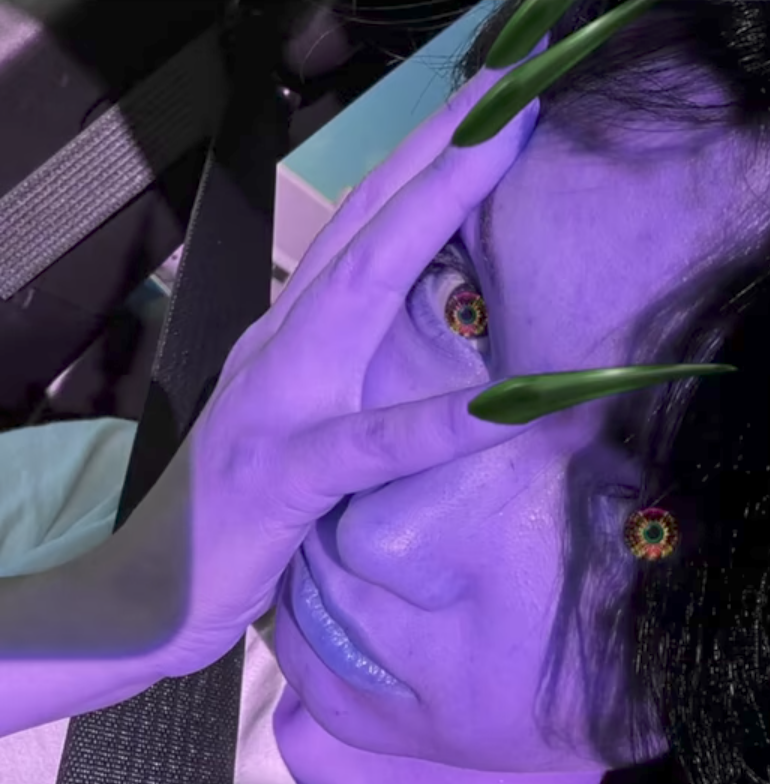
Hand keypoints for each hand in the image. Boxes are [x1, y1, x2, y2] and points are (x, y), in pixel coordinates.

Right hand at [109, 67, 539, 677]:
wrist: (146, 595)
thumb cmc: (234, 513)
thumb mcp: (296, 425)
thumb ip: (344, 377)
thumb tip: (415, 344)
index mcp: (290, 337)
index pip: (364, 232)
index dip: (425, 167)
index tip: (490, 111)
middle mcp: (281, 347)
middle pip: (367, 228)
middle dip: (438, 152)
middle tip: (510, 88)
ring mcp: (276, 404)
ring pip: (361, 293)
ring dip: (434, 215)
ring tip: (502, 152)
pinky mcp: (284, 476)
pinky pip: (372, 446)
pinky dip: (439, 424)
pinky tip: (507, 405)